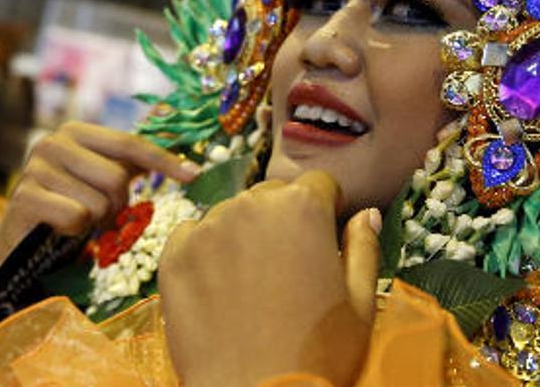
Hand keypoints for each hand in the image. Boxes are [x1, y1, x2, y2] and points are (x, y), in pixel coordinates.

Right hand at [0, 121, 199, 289]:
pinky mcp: (23, 197)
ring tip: (75, 220)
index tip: (194, 175)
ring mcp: (34, 168)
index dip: (163, 161)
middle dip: (116, 205)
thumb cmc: (70, 208)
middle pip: (116, 177)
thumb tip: (189, 164)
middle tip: (99, 214)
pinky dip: (74, 231)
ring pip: (97, 202)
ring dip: (93, 221)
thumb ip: (132, 166)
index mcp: (77, 131)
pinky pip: (75, 217)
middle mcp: (52, 141)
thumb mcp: (102, 181)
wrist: (21, 242)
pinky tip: (58, 229)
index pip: (130, 144)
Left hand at [159, 171, 382, 386]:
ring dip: (243, 236)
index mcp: (301, 208)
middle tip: (289, 270)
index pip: (318, 184)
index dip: (327, 210)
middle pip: (272, 196)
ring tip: (253, 286)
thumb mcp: (360, 303)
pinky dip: (205, 252)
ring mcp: (206, 230)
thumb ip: (363, 249)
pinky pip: (192, 236)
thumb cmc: (317, 355)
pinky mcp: (174, 256)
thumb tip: (366, 215)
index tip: (324, 239)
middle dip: (284, 221)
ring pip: (231, 215)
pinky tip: (221, 289)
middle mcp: (250, 206)